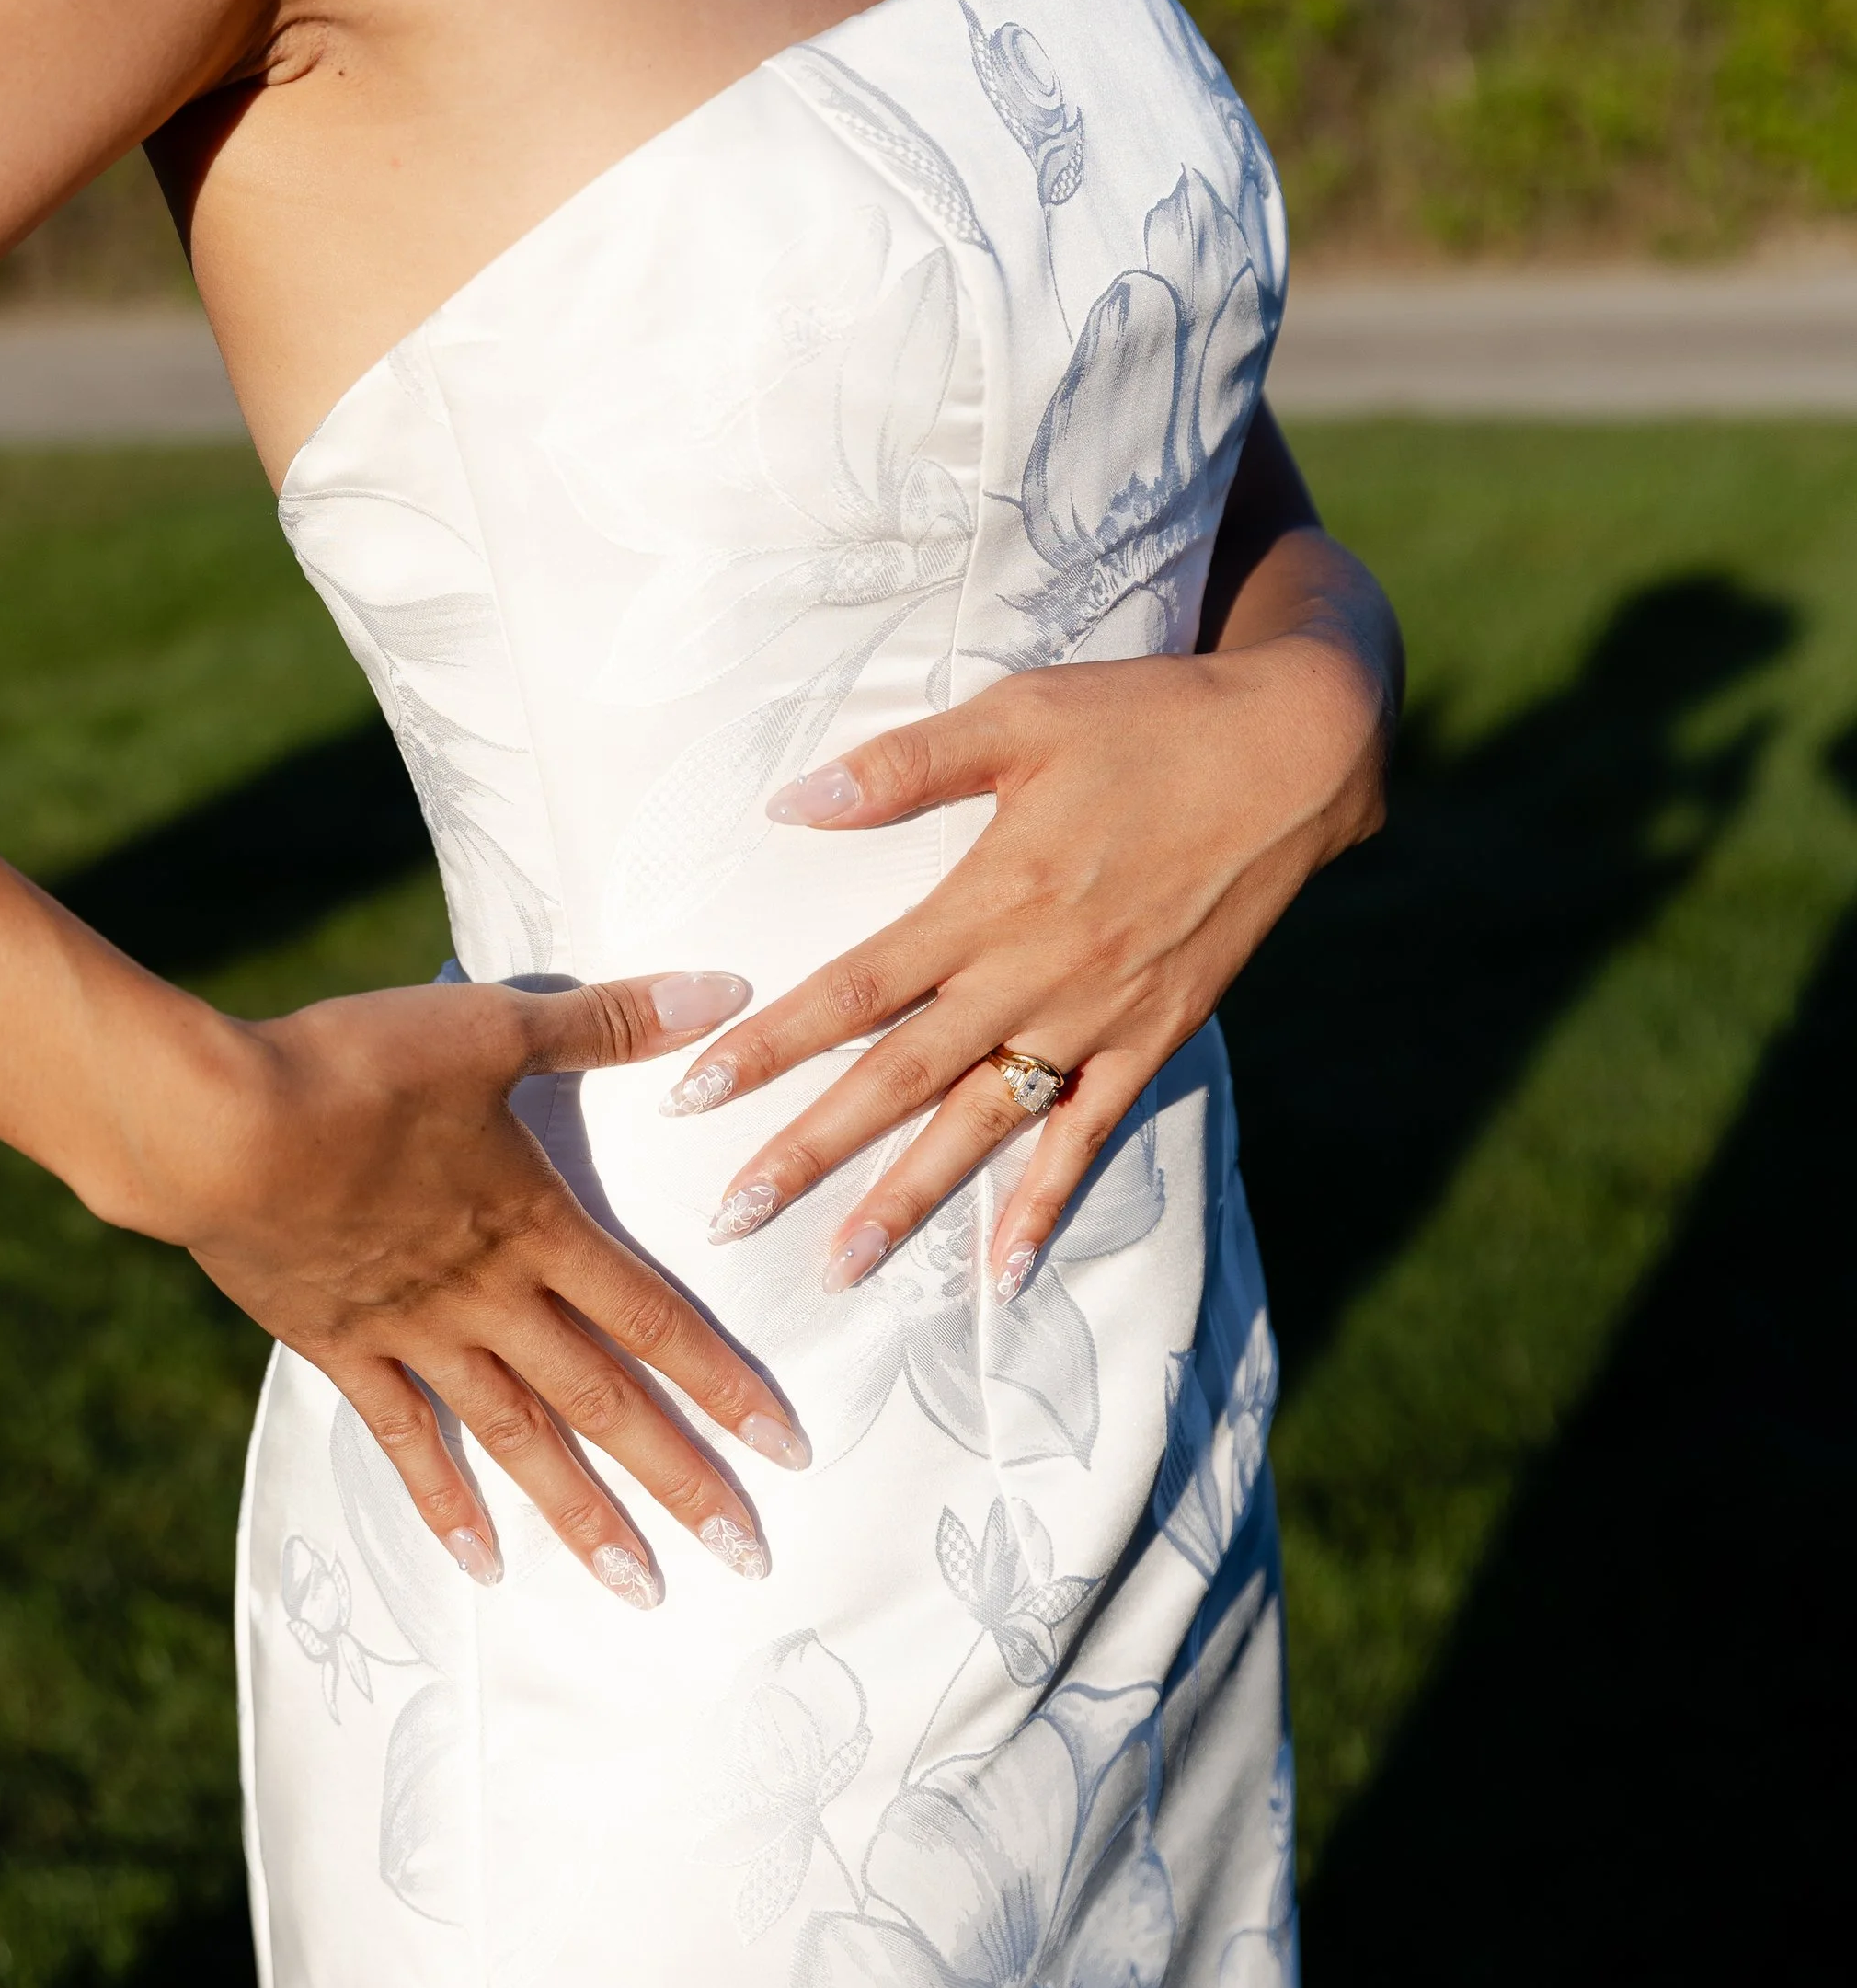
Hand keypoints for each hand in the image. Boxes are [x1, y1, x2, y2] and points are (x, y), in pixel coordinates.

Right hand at [172, 970, 808, 1604]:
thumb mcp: (493, 1028)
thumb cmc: (356, 1068)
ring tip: (638, 1586)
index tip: (786, 1450)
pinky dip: (445, 1502)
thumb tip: (725, 989)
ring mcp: (415, 1334)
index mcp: (535, 1224)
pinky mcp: (341, 1349)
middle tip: (746, 1553)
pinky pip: (405, 1439)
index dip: (726, 1383)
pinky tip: (480, 1564)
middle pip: (606, 1400)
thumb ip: (610, 1022)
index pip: (655, 1318)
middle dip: (681, 1479)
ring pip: (518, 1440)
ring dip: (582, 1515)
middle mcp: (489, 1298)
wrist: (218, 1125)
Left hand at [663, 631, 1390, 1297]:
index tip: (691, 1095)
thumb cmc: (1146, 718)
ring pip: (982, 1125)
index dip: (770, 1044)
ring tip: (840, 1267)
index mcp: (991, 896)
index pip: (854, 988)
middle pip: (899, 1079)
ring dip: (908, 1200)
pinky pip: (1090, 1136)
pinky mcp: (1156, 1038)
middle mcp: (1037, 973)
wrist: (1295, 753)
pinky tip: (999, 1273)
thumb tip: (789, 802)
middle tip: (731, 1217)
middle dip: (810, 1152)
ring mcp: (1099, 1016)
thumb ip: (905, 764)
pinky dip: (1044, 1205)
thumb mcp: (1021, 714)